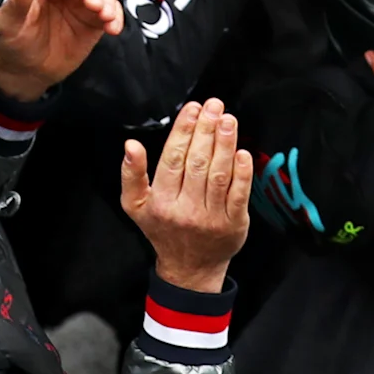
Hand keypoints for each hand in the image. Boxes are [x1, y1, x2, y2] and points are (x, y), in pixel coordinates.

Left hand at [0, 0, 120, 100]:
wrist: (30, 70)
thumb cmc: (16, 41)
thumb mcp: (10, 23)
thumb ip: (17, 2)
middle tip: (93, 6)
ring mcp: (82, 1)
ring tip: (106, 16)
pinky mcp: (95, 19)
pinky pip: (112, 10)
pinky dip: (117, 16)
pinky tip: (112, 29)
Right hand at [119, 98, 250, 290]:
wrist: (190, 269)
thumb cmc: (162, 229)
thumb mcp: (135, 206)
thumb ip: (131, 174)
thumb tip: (130, 144)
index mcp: (160, 202)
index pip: (172, 159)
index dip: (183, 131)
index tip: (192, 108)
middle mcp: (185, 209)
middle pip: (197, 163)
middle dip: (206, 130)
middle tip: (214, 105)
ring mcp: (211, 218)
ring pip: (218, 175)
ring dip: (224, 144)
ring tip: (228, 119)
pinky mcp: (234, 224)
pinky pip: (238, 195)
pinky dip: (242, 173)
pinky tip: (243, 152)